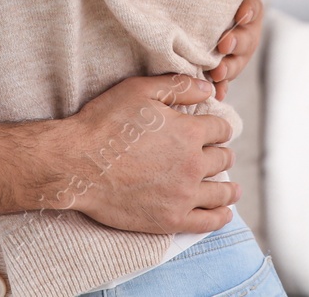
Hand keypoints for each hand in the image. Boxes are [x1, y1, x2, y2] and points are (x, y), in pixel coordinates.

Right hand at [52, 73, 237, 233]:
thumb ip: (178, 86)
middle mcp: (193, 164)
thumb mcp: (140, 90)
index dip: (218, 127)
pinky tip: (224, 211)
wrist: (77, 165)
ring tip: (231, 187)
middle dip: (222, 153)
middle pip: (223, 158)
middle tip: (217, 155)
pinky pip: (209, 221)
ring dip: (229, 186)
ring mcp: (184, 195)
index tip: (214, 131)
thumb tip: (209, 88)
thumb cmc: (104, 123)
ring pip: (221, 190)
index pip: (221, 129)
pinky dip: (221, 216)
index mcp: (189, 132)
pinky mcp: (171, 219)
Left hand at [207, 0, 266, 100]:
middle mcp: (247, 32)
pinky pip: (225, 80)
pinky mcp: (225, 66)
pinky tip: (218, 96)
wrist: (213, 9)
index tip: (240, 13)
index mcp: (249, 8)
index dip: (248, 10)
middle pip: (247, 40)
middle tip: (224, 44)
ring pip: (237, 62)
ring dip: (228, 69)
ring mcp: (237, 52)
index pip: (253, 9)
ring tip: (217, 72)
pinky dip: (222, 88)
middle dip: (237, 43)